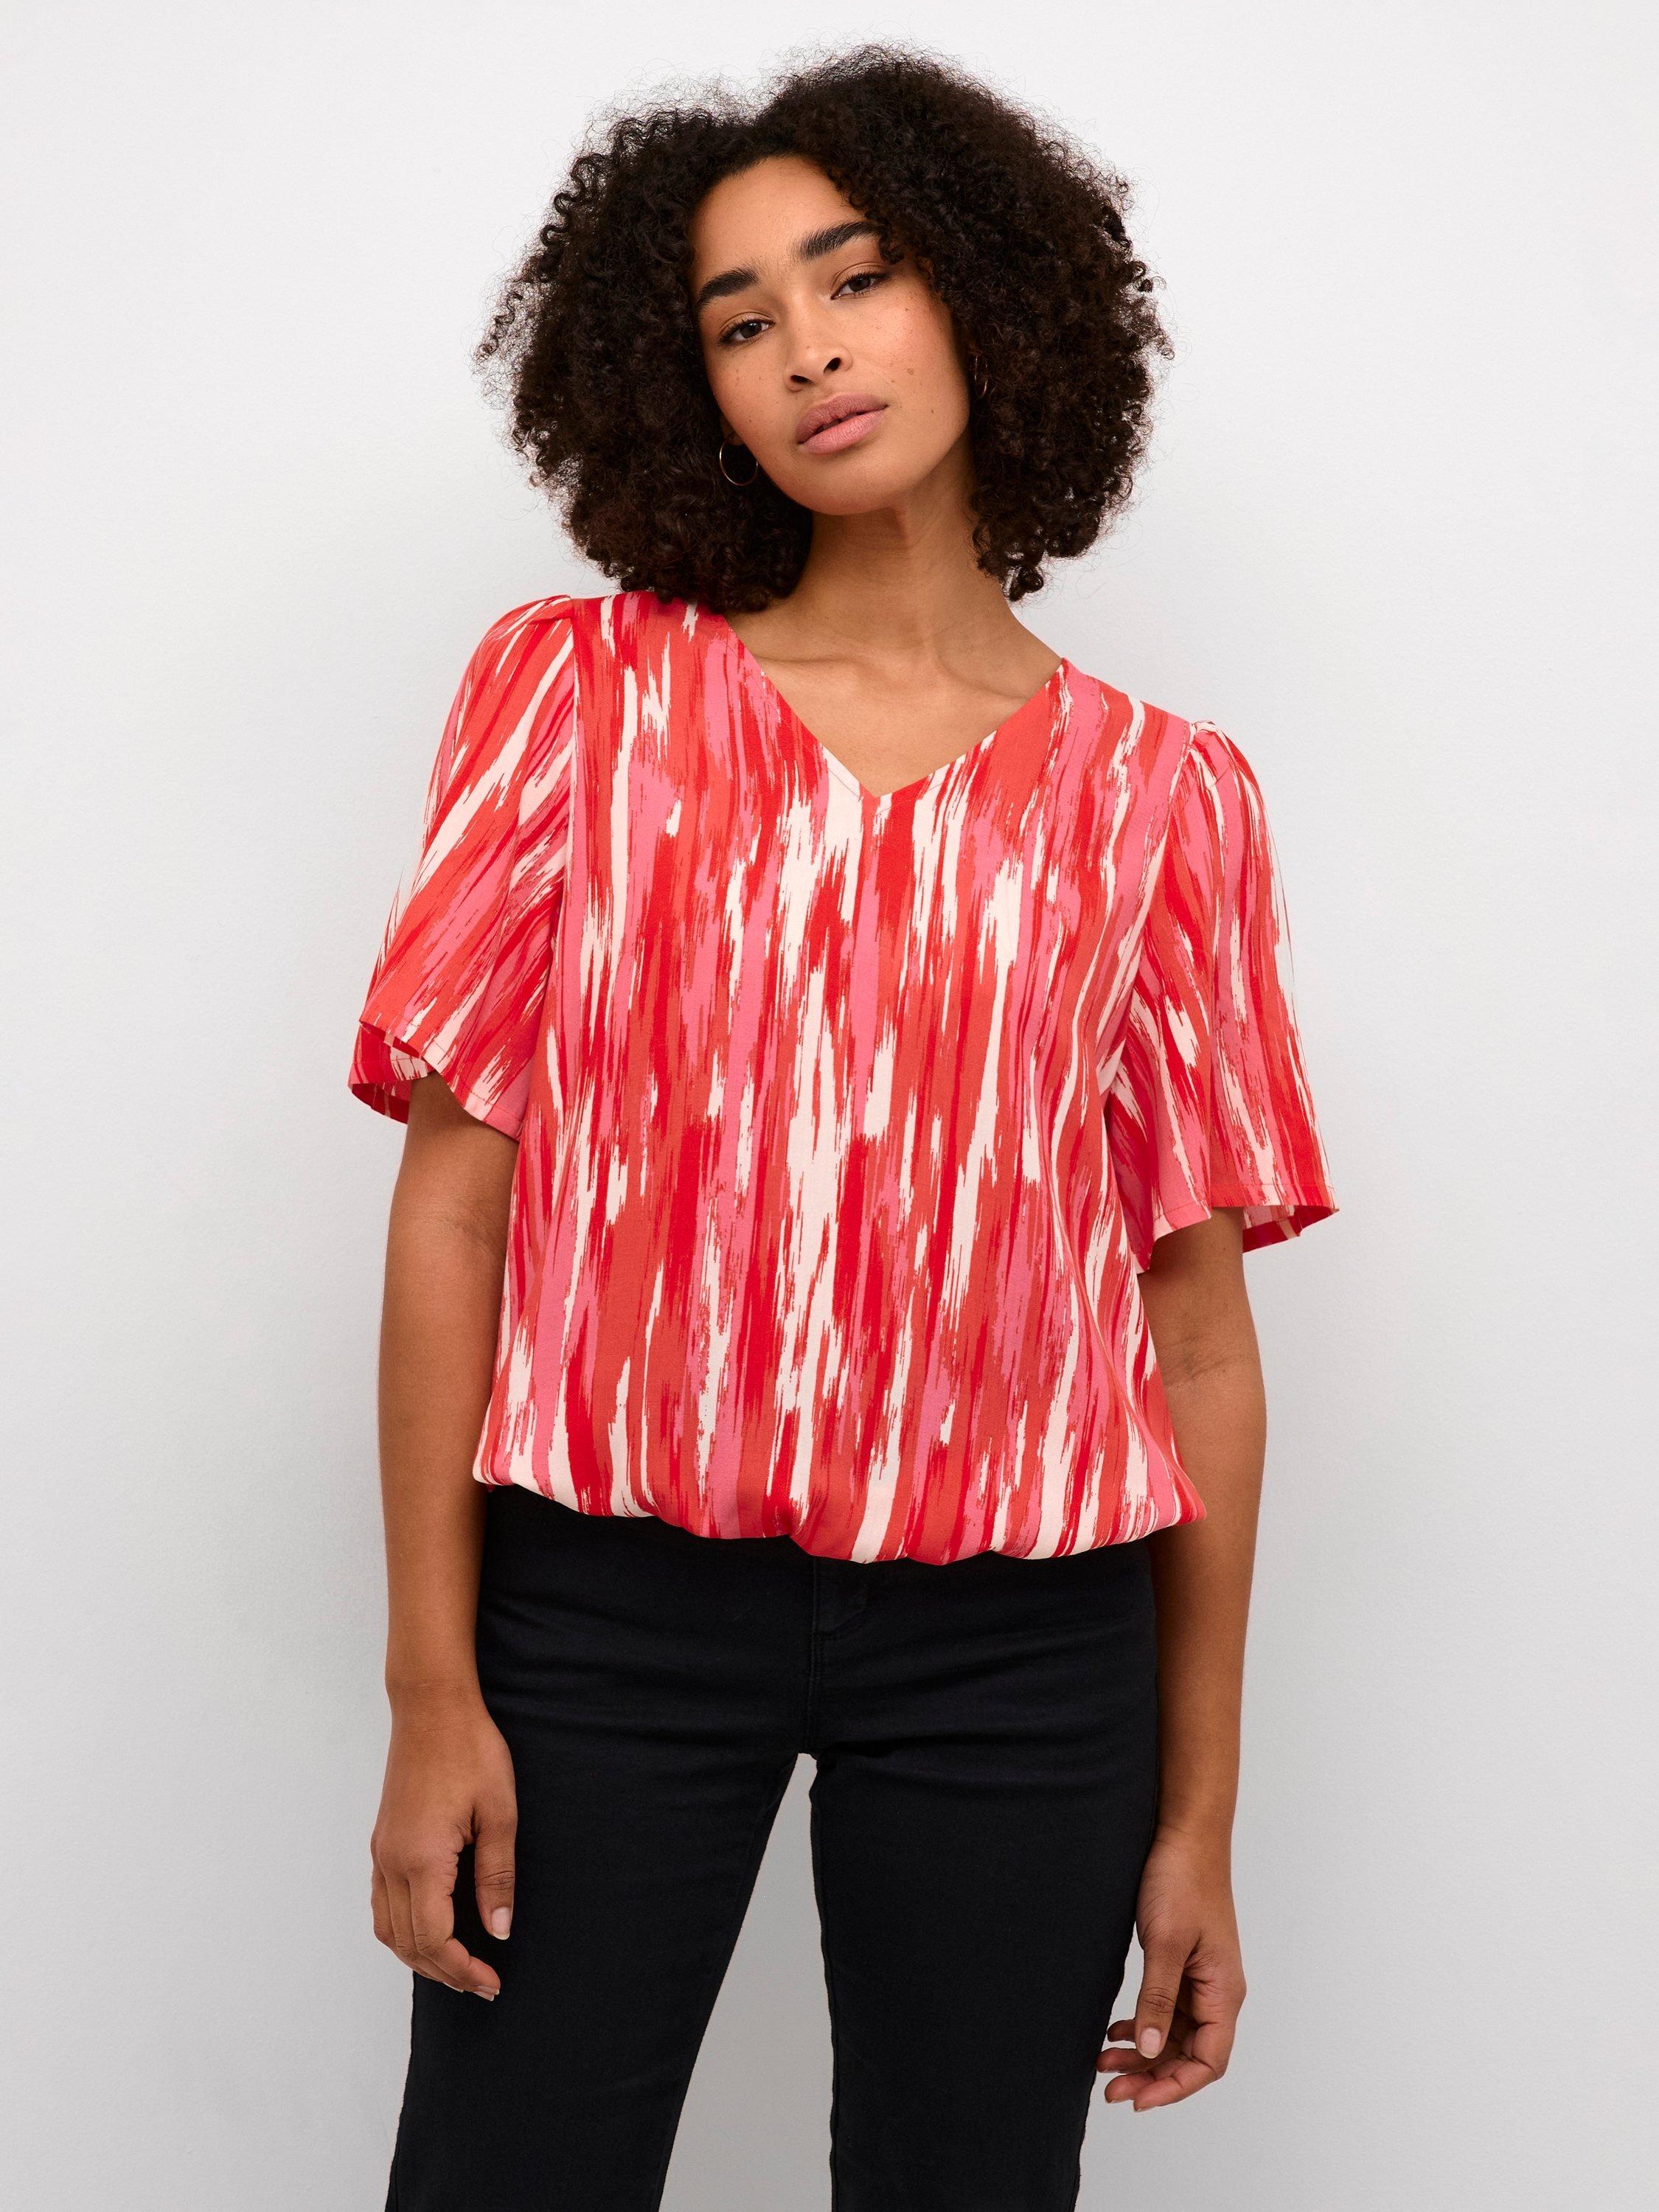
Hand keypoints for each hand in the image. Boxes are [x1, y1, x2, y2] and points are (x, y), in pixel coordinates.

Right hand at [370, 1686, 517, 1998]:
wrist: (432, 1707)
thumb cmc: (471, 1751)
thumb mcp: (499, 1813)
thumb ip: (497, 1876)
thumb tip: (499, 1930)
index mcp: (422, 1858)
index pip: (434, 1940)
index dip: (462, 1969)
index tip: (492, 1982)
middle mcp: (393, 1861)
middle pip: (408, 1944)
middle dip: (444, 1972)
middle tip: (482, 1983)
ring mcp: (382, 1851)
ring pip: (387, 1929)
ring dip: (419, 1957)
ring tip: (457, 1966)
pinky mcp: (382, 1841)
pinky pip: (382, 1904)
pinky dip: (402, 1931)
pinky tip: (430, 1929)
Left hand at [1096, 1824, 1245, 2109]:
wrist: (1183, 1834)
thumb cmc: (1182, 1880)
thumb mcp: (1166, 1942)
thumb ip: (1158, 1997)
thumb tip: (1151, 2051)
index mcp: (1223, 1992)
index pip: (1209, 2061)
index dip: (1175, 2087)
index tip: (1137, 2099)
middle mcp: (1216, 1992)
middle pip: (1190, 2055)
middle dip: (1152, 2076)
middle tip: (1110, 2089)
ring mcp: (1199, 1979)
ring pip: (1174, 2035)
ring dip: (1143, 2053)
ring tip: (1104, 2063)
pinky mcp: (1182, 1963)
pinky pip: (1166, 2009)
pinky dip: (1143, 2024)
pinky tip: (1115, 2029)